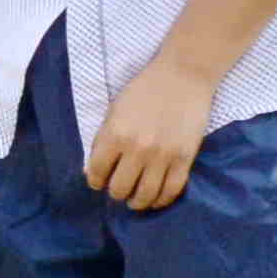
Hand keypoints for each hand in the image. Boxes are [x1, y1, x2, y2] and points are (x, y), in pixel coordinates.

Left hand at [86, 60, 216, 213]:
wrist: (183, 75)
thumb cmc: (144, 90)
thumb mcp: (114, 110)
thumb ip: (103, 140)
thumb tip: (92, 170)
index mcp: (115, 134)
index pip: (97, 172)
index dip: (96, 181)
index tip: (99, 182)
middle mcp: (137, 149)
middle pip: (119, 189)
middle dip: (116, 192)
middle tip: (119, 188)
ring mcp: (163, 156)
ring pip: (145, 196)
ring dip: (137, 202)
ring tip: (135, 200)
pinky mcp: (184, 159)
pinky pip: (171, 191)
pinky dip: (161, 200)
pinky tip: (155, 199)